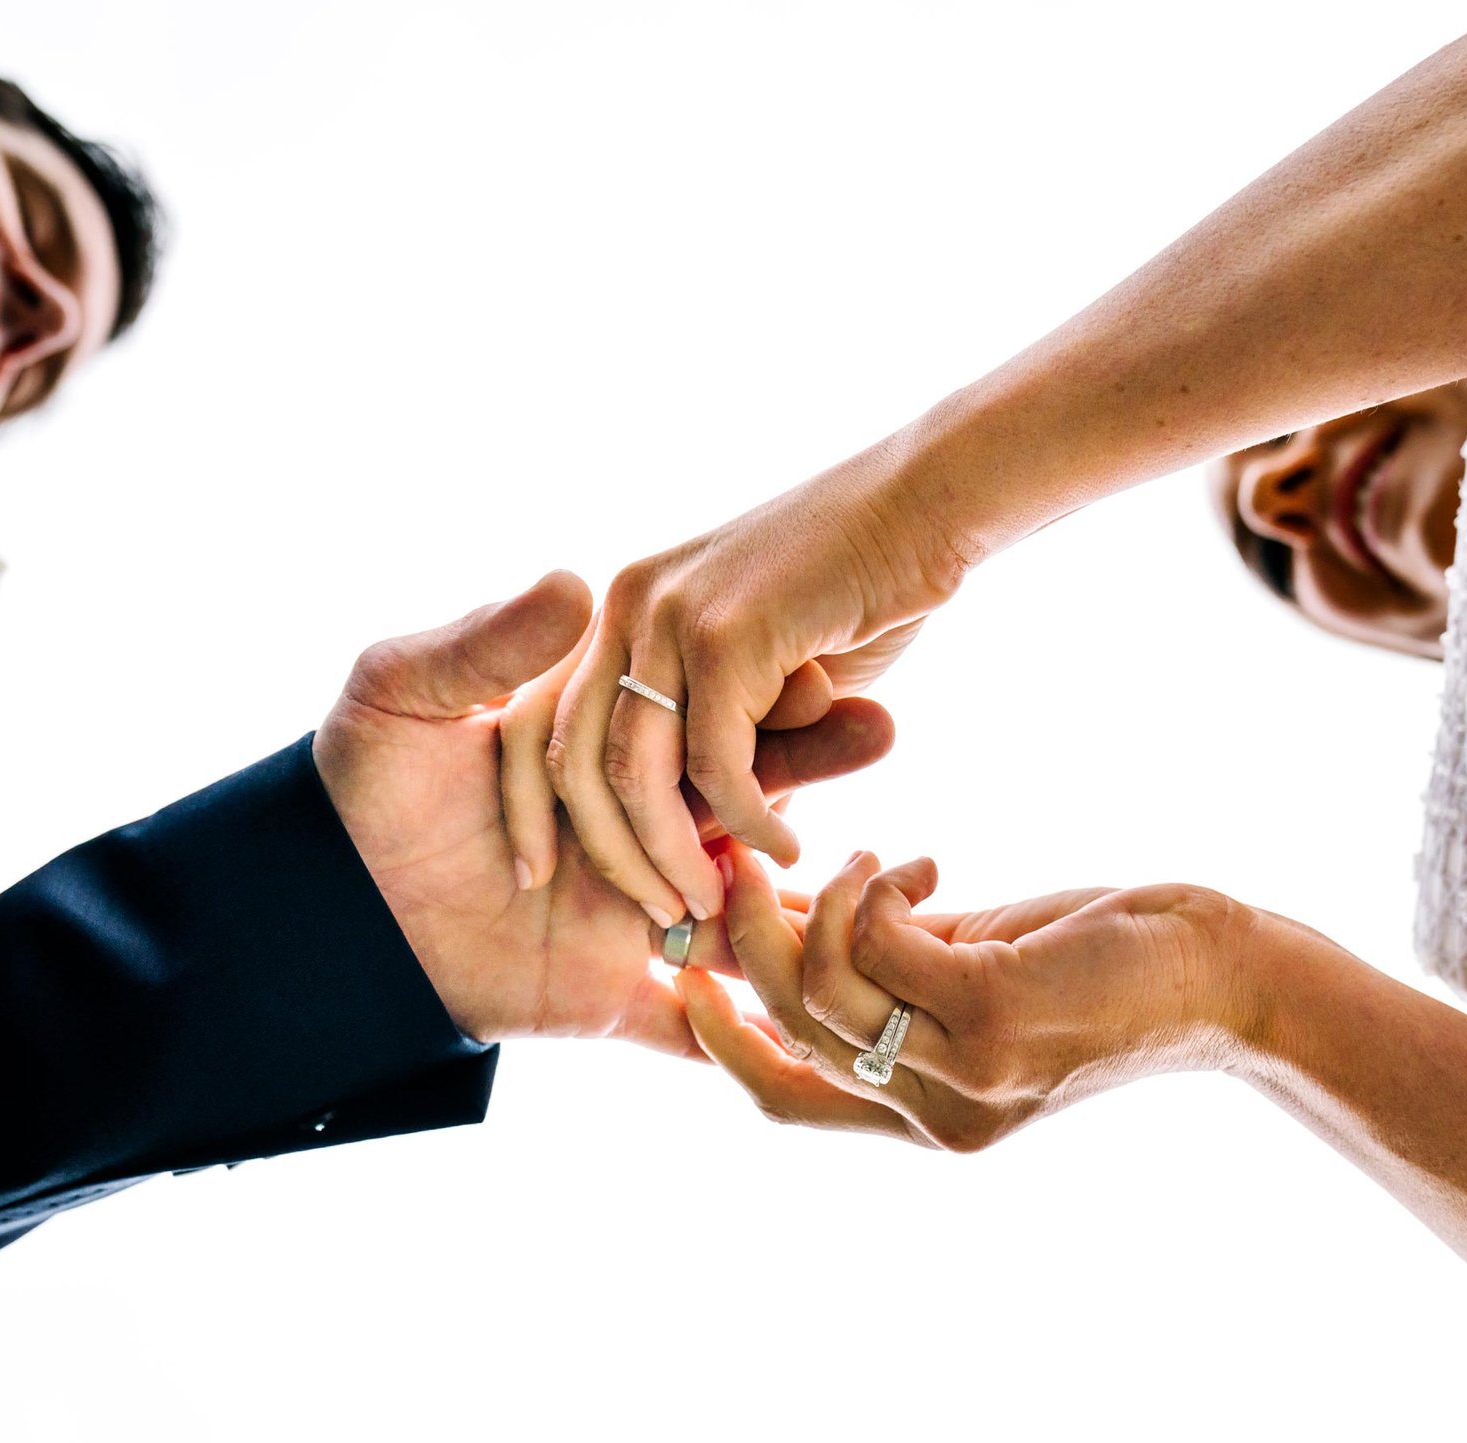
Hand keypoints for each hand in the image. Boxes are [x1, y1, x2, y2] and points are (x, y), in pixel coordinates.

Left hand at [313, 573, 891, 1051]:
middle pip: (736, 795)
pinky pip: (695, 1020)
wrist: (313, 931)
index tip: (823, 664)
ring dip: (799, 887)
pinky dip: (751, 1022)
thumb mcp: (401, 695)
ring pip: (736, 900)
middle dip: (806, 766)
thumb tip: (579, 583)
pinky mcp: (609, 997)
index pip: (694, 717)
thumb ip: (486, 642)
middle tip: (880, 729)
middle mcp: (623, 822)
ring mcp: (624, 912)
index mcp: (591, 744)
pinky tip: (827, 997)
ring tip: (865, 850)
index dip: (758, 692)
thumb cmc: (352, 794)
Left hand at [524, 442, 967, 927]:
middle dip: (611, 855)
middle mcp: (626, 605)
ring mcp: (669, 615)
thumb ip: (717, 730)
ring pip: (639, 774)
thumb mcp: (761, 665)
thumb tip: (700, 827)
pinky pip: (718, 765)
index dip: (538, 812)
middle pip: (572, 761)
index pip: (537, 725)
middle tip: (664, 915)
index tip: (555, 879)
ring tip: (717, 899)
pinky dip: (751, 822)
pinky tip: (787, 847)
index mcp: (619, 608)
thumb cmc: (859, 587)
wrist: (930, 502)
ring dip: (676, 855)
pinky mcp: (727, 634)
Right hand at [678, 845, 1254, 1148]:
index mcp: (927, 1119)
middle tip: (740, 861)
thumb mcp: (970, 971)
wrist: (1226, 978)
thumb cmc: (1105, 963)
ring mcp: (964, 1072)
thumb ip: (882, 963)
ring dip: (822, 899)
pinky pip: (876, 944)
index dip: (715, 1040)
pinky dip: (878, 887)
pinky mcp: (991, 1014)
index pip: (783, 1101)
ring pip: (819, 988)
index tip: (683, 964)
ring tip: (869, 856)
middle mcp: (938, 1116)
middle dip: (742, 943)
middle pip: (786, 1036)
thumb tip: (780, 915)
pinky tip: (923, 860)